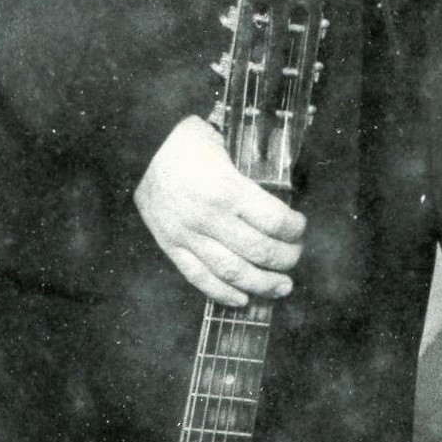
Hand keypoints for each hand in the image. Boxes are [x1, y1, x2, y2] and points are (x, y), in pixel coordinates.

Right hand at [133, 114, 306, 306]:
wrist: (141, 149)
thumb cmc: (190, 143)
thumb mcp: (228, 147)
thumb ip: (252, 175)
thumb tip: (284, 196)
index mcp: (226, 189)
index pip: (274, 221)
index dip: (295, 230)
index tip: (300, 228)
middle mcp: (208, 217)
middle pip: (258, 251)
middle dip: (285, 259)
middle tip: (295, 257)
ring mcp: (187, 236)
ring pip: (232, 272)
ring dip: (262, 284)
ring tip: (281, 287)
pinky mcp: (171, 247)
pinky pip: (199, 278)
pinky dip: (223, 293)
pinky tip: (243, 299)